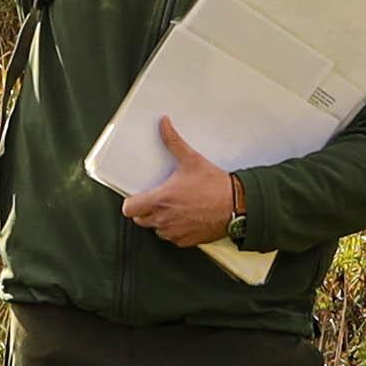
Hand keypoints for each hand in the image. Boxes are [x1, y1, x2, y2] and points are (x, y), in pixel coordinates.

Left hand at [123, 118, 244, 248]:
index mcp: (162, 199)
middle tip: (157, 199)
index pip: (129, 209)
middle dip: (145, 211)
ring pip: (156, 230)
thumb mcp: (191, 160)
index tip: (138, 196)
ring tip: (173, 208)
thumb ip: (173, 141)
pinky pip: (172, 238)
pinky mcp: (186, 241)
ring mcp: (175, 232)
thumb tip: (164, 125)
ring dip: (160, 221)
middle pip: (140, 220)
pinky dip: (175, 230)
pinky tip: (185, 217)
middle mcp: (165, 219)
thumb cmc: (215, 187)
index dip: (131, 202)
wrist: (236, 205)